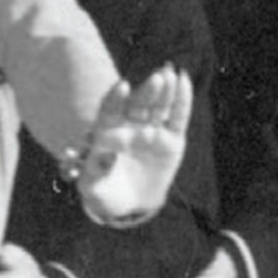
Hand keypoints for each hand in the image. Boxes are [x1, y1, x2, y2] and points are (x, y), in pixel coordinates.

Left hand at [76, 66, 192, 225]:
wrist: (130, 203)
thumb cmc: (105, 191)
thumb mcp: (93, 186)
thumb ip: (95, 171)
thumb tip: (104, 156)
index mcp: (107, 131)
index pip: (110, 111)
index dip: (116, 99)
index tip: (122, 86)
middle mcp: (130, 126)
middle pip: (138, 104)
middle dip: (146, 91)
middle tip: (156, 78)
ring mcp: (151, 130)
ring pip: (159, 107)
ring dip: (165, 91)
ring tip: (170, 74)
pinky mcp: (171, 139)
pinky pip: (177, 117)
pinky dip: (182, 100)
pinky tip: (184, 80)